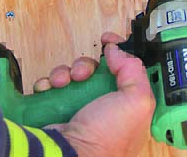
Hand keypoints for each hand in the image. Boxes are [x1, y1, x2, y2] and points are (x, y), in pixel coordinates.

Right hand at [34, 32, 154, 156]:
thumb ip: (134, 70)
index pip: (129, 72)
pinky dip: (50, 83)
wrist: (69, 156)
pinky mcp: (59, 111)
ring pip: (75, 76)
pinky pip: (54, 87)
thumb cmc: (107, 137)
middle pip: (98, 71)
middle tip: (83, 73)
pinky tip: (50, 87)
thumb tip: (117, 51)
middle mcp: (106, 109)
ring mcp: (82, 110)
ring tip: (64, 81)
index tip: (108, 41)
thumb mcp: (136, 102)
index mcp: (129, 107)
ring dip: (67, 72)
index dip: (120, 53)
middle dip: (88, 66)